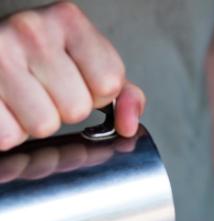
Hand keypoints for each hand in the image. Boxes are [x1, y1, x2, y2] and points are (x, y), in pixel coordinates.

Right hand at [0, 2, 145, 150]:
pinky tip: (7, 110)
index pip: (109, 83)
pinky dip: (10, 133)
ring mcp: (0, 56)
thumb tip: (129, 125)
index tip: (78, 83)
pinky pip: (10, 136)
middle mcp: (32, 30)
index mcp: (67, 20)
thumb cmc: (38, 64)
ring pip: (43, 125)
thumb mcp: (87, 66)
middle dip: (63, 112)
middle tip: (45, 94)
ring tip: (24, 102)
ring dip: (35, 125)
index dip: (96, 96)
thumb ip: (120, 93)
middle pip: (76, 108)